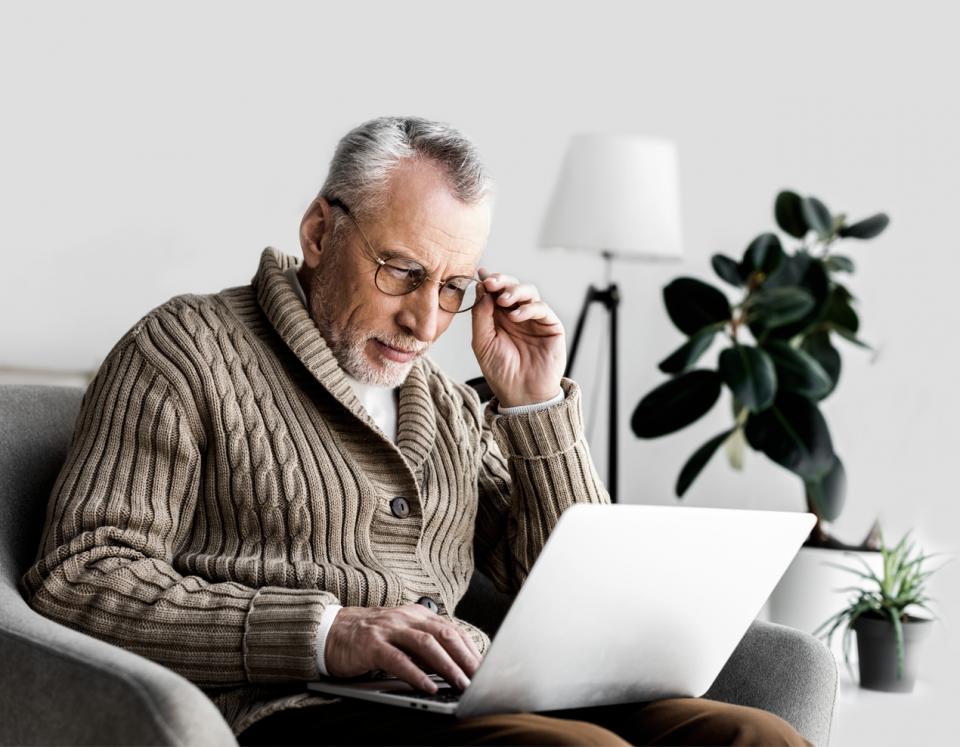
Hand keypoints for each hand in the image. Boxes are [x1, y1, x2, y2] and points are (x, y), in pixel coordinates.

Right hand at [323, 604, 482, 692]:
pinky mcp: (372, 645)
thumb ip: (424, 646)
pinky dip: (416, 674)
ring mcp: (389, 629)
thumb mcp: (401, 636)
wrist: (329, 632)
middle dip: (466, 658)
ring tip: (461, 683)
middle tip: (481, 678)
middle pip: (444, 634)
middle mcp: (406, 618)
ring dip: (447, 666)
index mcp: (417, 615)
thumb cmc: (369, 638)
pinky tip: (428, 687)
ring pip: (426, 644)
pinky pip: (398, 660)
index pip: (452, 630)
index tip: (486, 668)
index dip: (471, 649)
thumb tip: (454, 666)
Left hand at [471, 270, 564, 407]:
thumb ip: (480, 315)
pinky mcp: (551, 326)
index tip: (481, 275)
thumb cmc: (500, 372)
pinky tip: (517, 316)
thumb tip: (481, 289)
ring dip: (515, 291)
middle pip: (512, 286)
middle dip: (502, 281)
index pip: (495, 291)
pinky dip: (529, 308)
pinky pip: (542, 308)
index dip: (489, 280)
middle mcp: (516, 315)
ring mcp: (534, 319)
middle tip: (491, 282)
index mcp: (498, 317)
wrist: (521, 394)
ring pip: (529, 292)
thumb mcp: (481, 342)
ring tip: (504, 299)